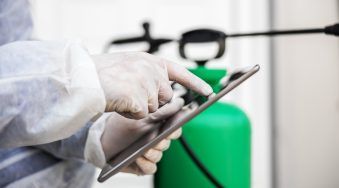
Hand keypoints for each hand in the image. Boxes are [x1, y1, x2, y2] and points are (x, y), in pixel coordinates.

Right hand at [92, 52, 211, 118]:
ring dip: (139, 108)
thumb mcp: (129, 66)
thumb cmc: (101, 74)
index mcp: (150, 60)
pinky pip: (142, 115)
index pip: (179, 72)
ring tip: (122, 97)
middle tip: (130, 93)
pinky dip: (131, 114)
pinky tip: (119, 104)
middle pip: (165, 96)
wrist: (81, 79)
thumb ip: (149, 74)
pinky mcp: (139, 99)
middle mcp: (151, 69)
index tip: (209, 92)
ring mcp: (146, 84)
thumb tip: (168, 91)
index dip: (195, 83)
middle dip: (152, 101)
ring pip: (154, 108)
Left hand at [101, 98, 186, 174]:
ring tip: (142, 149)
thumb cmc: (119, 125)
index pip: (174, 130)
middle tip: (152, 139)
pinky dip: (145, 163)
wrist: (102, 139)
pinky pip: (151, 168)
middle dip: (159, 142)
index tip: (169, 130)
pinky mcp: (143, 166)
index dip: (174, 131)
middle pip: (166, 144)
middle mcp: (155, 141)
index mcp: (157, 127)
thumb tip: (173, 107)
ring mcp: (150, 154)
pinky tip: (138, 158)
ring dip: (151, 153)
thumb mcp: (138, 116)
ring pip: (158, 156)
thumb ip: (156, 113)